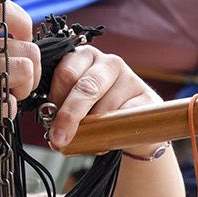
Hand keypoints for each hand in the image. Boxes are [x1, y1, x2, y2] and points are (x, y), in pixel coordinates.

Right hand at [0, 0, 41, 160]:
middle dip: (30, 72)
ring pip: (24, 72)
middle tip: (14, 87)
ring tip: (3, 99)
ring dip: (21, 91)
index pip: (3, 8)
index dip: (23, 27)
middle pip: (26, 48)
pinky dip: (6, 114)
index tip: (18, 49)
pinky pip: (7, 103)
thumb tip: (10, 50)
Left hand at [43, 47, 159, 151]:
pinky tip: (110, 138)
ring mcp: (131, 77)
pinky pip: (124, 118)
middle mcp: (108, 62)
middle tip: (59, 139)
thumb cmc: (99, 114)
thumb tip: (51, 130)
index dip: (55, 100)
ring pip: (104, 107)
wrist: (134, 127)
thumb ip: (62, 110)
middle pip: (85, 87)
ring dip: (93, 128)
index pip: (66, 73)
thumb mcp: (77, 107)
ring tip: (92, 139)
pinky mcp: (147, 97)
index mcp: (85, 57)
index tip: (49, 121)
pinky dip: (113, 133)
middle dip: (69, 116)